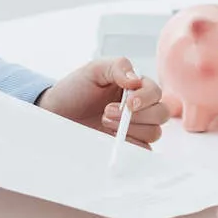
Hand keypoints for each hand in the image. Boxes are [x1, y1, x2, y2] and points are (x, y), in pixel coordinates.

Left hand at [36, 57, 169, 147]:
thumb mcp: (94, 70)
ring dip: (131, 129)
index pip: (155, 92)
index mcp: (135, 87)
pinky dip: (132, 145)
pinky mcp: (128, 145)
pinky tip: (112, 137)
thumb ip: (118, 67)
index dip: (145, 98)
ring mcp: (135, 127)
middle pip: (161, 113)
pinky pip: (143, 150)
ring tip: (104, 121)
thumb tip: (136, 80)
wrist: (56, 113)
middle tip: (107, 112)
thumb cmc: (74, 89)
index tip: (128, 103)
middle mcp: (139, 107)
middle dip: (138, 115)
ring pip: (154, 132)